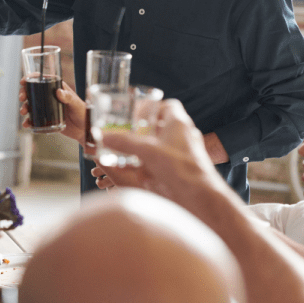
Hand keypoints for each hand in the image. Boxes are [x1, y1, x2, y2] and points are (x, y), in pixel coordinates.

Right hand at [18, 77, 85, 142]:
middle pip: (33, 91)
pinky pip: (34, 118)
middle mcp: (50, 97)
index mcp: (57, 88)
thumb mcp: (76, 104)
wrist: (83, 129)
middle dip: (24, 93)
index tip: (23, 81)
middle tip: (22, 98)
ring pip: (31, 104)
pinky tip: (26, 123)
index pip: (42, 79)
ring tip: (23, 111)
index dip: (31, 78)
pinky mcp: (46, 118)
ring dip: (24, 106)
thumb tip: (59, 91)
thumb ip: (68, 97)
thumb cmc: (82, 113)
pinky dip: (28, 121)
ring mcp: (47, 107)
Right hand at [95, 100, 223, 209]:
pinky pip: (166, 161)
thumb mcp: (147, 151)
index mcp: (179, 124)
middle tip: (129, 133)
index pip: (169, 106)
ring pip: (164, 145)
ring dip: (148, 148)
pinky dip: (152, 164)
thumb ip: (124, 143)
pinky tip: (140, 173)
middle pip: (164, 126)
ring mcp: (185, 152)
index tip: (138, 112)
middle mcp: (185, 136)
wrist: (200, 196)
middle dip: (145, 130)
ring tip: (131, 153)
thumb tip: (103, 136)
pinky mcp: (183, 169)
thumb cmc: (181, 168)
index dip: (153, 107)